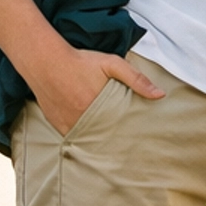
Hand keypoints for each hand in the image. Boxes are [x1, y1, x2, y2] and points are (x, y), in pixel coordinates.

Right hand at [32, 40, 162, 135]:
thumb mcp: (112, 64)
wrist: (46, 61)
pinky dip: (82, 136)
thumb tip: (160, 94)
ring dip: (99, 139)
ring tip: (111, 143)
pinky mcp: (58, 125)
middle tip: (127, 143)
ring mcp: (69, 125)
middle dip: (115, 138)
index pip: (119, 128)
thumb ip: (137, 79)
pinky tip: (90, 136)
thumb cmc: (81, 62)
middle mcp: (83, 120)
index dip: (128, 132)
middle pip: (105, 136)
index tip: (138, 137)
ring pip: (89, 138)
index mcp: (99, 108)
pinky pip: (74, 137)